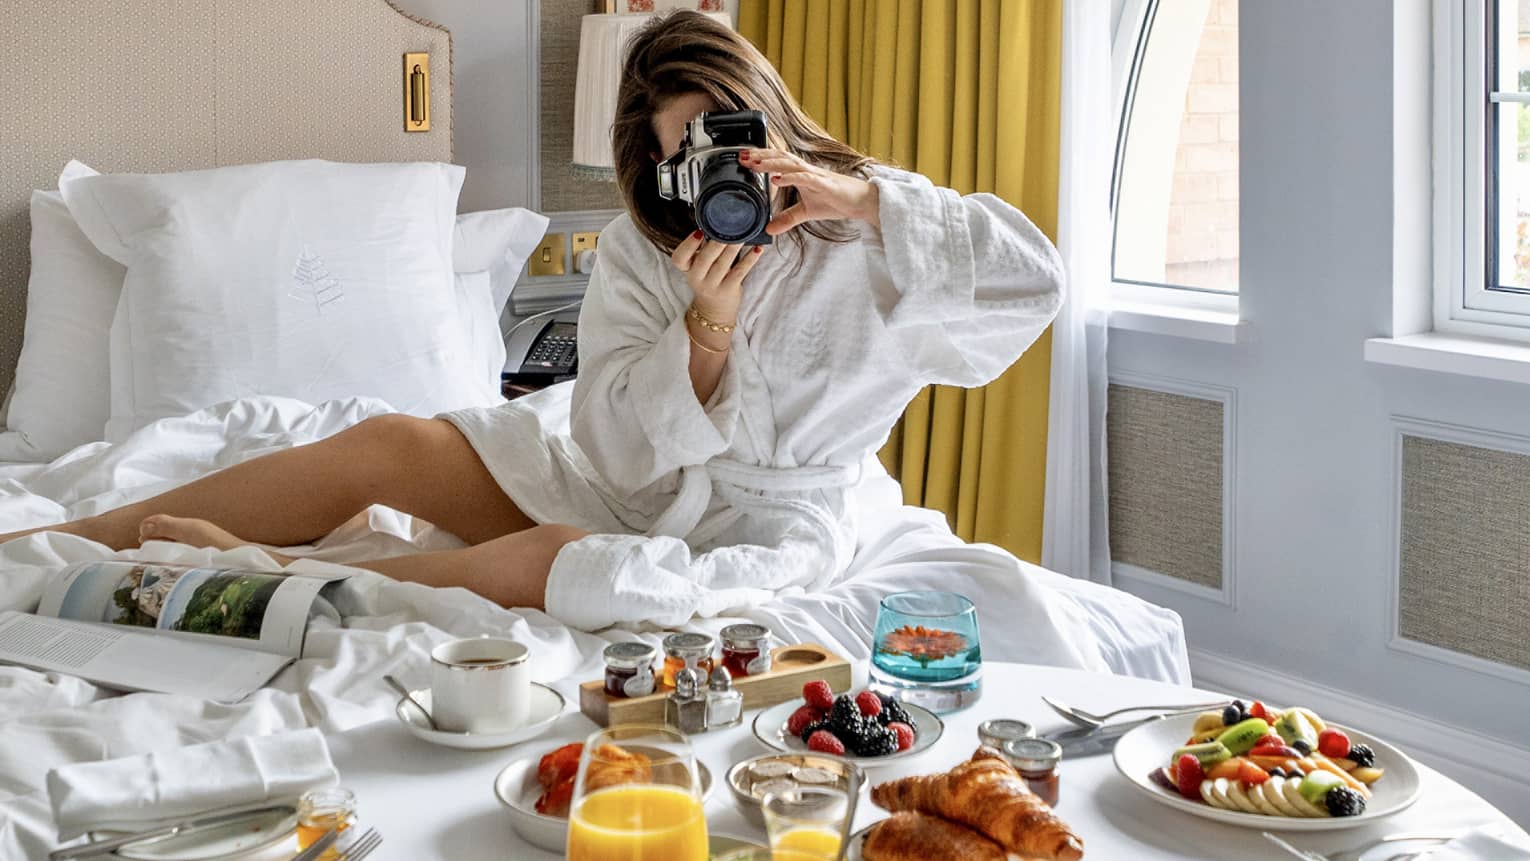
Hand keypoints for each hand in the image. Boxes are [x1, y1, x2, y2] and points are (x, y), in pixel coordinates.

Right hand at [670, 230, 763, 321]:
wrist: (714, 310)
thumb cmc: (708, 280)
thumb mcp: (698, 267)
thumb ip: (703, 249)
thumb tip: (718, 222)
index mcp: (687, 269)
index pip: (679, 258)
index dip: (688, 245)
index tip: (699, 232)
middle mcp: (697, 278)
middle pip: (704, 259)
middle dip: (716, 243)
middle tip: (727, 227)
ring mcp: (713, 286)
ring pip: (723, 264)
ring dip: (734, 247)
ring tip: (743, 233)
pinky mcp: (729, 290)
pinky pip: (740, 272)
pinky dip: (750, 259)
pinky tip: (757, 249)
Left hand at [741, 148, 880, 235]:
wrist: (862, 202)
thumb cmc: (837, 201)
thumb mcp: (807, 212)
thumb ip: (788, 218)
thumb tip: (769, 229)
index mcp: (801, 174)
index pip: (778, 160)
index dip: (760, 157)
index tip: (742, 158)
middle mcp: (806, 170)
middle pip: (780, 157)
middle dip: (760, 155)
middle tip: (741, 156)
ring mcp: (815, 175)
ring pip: (790, 164)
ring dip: (771, 163)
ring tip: (754, 164)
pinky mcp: (825, 184)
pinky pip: (805, 178)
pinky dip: (790, 177)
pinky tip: (777, 179)